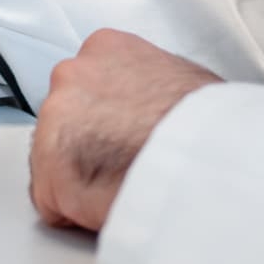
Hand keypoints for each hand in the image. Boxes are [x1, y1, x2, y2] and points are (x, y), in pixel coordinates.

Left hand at [29, 29, 221, 231]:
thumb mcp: (180, 79)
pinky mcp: (50, 170)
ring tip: (128, 186)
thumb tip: (148, 108)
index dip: (104, 123)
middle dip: (88, 147)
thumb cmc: (211, 127)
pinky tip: (114, 206)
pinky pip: (54, 203)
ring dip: (83, 181)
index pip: (85, 88)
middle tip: (124, 166)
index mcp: (105, 49)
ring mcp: (54, 120)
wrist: (213, 159)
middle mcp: (71, 75)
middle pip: (64, 123)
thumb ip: (146, 86)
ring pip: (55, 162)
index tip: (121, 138)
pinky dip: (78, 213)